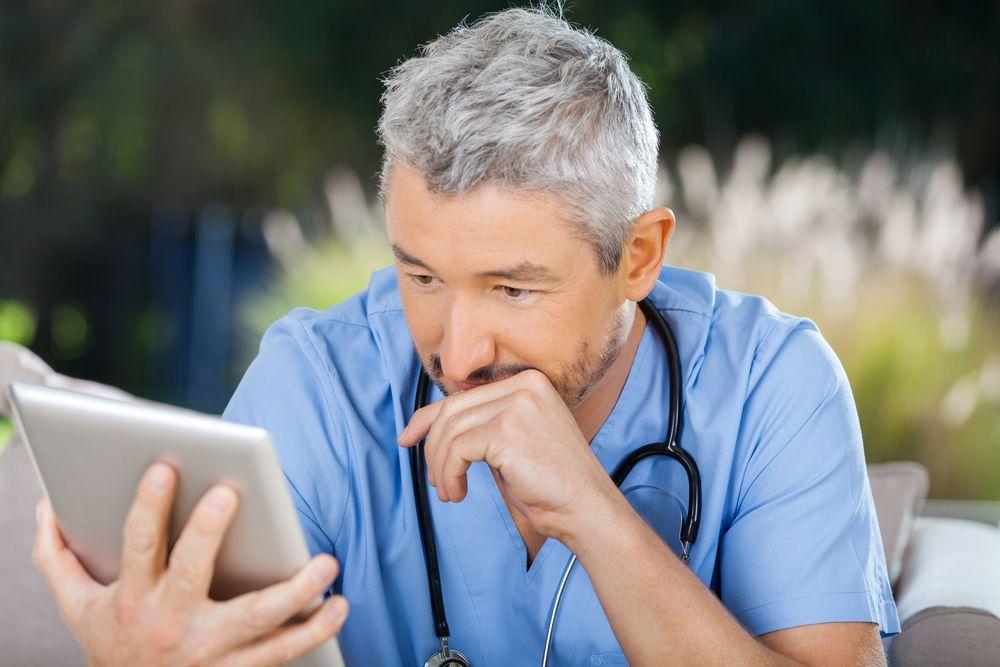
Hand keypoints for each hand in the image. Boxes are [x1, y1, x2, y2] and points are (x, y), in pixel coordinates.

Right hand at [32, 462, 348, 666]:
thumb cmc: (114, 645)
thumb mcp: (77, 607)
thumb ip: (57, 557)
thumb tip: (46, 506)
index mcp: (133, 598)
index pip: (138, 546)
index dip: (148, 507)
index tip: (163, 468)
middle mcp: (171, 623)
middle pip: (193, 574)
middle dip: (208, 532)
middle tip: (231, 493)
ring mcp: (210, 651)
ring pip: (256, 621)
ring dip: (295, 593)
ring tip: (326, 563)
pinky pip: (283, 653)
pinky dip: (315, 631)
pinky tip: (337, 606)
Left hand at [397, 369, 620, 542]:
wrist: (587, 509)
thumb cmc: (552, 484)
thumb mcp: (513, 443)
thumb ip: (483, 424)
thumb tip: (430, 422)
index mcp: (529, 381)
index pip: (463, 394)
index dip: (428, 418)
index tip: (408, 439)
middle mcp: (524, 385)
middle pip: (452, 410)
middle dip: (433, 448)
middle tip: (435, 481)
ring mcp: (517, 405)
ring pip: (450, 431)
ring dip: (441, 467)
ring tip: (450, 492)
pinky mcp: (507, 431)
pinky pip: (457, 450)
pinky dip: (449, 474)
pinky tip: (459, 493)